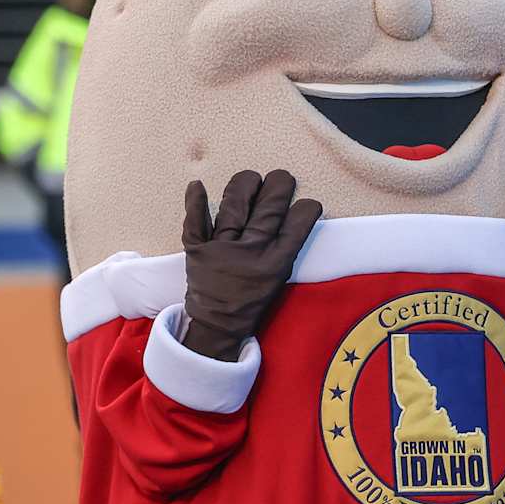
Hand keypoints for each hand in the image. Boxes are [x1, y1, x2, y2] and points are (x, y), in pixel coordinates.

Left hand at [179, 170, 321, 360]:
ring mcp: (221, 248)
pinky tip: (197, 184)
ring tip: (253, 178)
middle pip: (268, 210)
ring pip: (235, 206)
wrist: (216, 325)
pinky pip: (195, 223)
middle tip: (283, 178)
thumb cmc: (251, 300)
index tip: (309, 203)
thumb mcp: (278, 279)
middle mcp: (249, 252)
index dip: (306, 210)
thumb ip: (285, 249)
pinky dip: (195, 203)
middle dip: (279, 187)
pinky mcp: (197, 249)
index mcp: (274, 264)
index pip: (296, 226)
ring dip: (246, 185)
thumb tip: (293, 215)